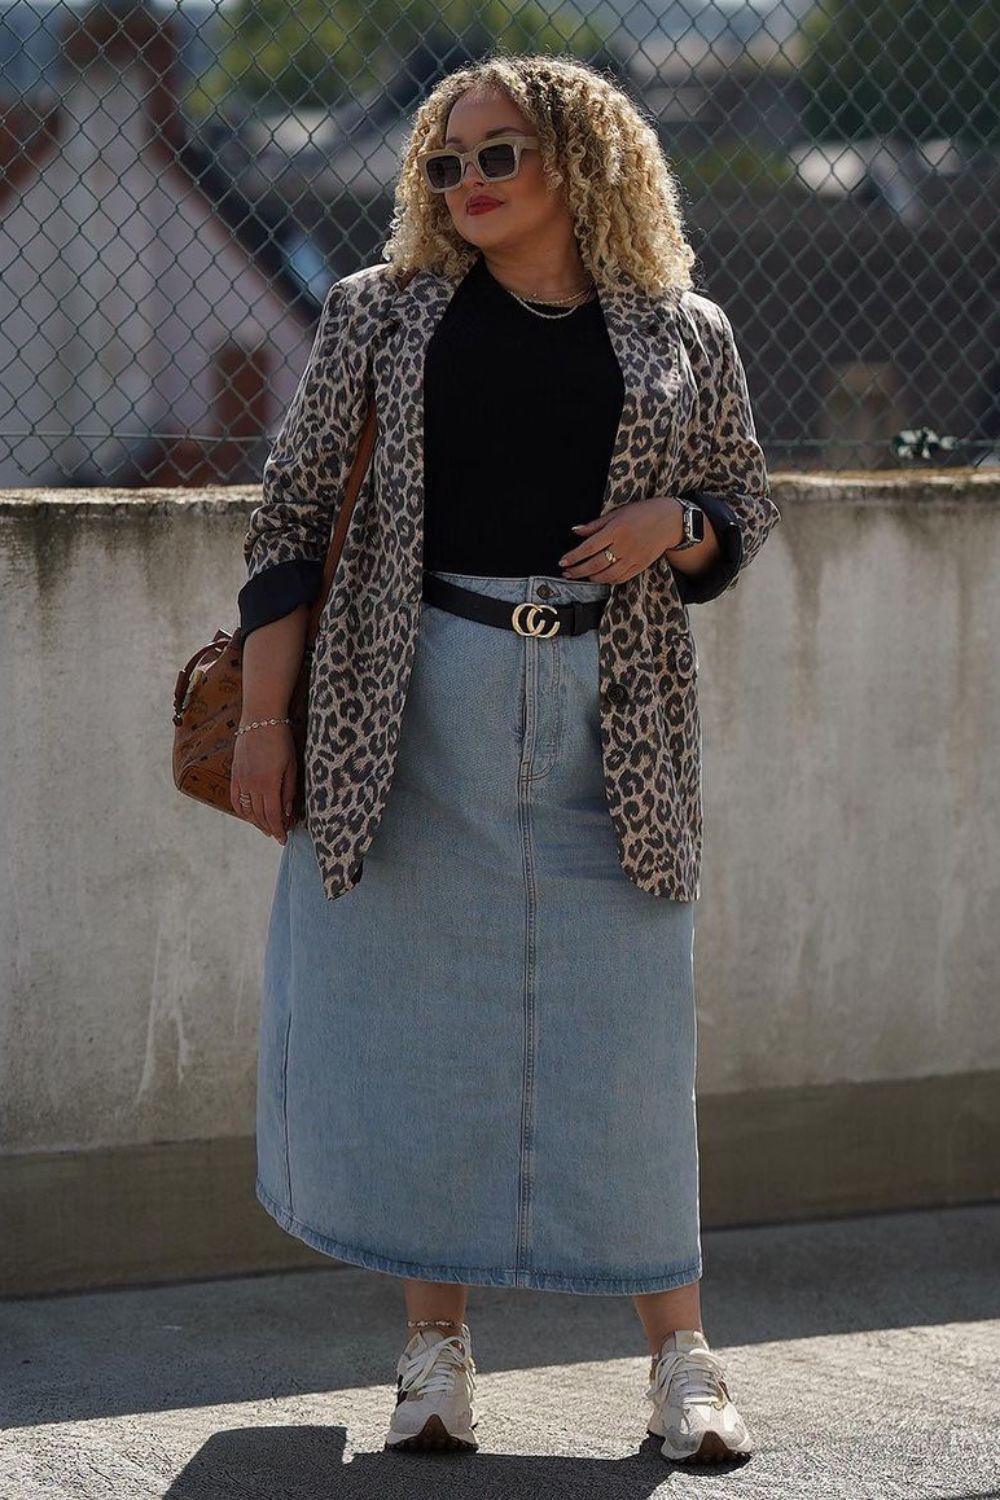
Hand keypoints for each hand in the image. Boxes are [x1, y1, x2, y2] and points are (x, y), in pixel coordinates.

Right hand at [230, 722, 297, 842]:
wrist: (261, 719)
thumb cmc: (281, 740)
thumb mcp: (291, 766)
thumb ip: (288, 791)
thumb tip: (287, 813)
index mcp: (268, 783)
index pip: (272, 815)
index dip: (278, 829)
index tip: (284, 838)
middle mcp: (251, 784)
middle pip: (259, 815)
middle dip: (269, 828)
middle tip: (278, 835)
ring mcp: (240, 779)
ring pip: (246, 810)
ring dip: (256, 822)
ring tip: (266, 828)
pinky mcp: (234, 774)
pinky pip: (235, 799)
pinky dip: (242, 811)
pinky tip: (249, 816)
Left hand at [557, 496, 683, 582]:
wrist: (671, 521)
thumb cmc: (643, 513)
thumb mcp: (617, 513)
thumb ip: (595, 524)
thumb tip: (575, 530)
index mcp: (616, 530)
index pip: (589, 547)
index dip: (574, 556)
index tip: (562, 561)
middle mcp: (624, 546)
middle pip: (595, 564)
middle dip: (578, 571)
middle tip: (567, 572)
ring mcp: (633, 558)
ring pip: (607, 575)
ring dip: (591, 578)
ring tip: (581, 575)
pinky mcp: (640, 566)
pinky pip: (620, 578)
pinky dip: (607, 580)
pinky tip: (599, 578)